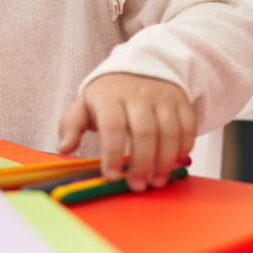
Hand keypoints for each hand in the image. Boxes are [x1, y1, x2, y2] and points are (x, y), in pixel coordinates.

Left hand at [58, 73, 196, 191]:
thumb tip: (64, 148)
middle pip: (144, 131)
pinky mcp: (181, 102)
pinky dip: (184, 148)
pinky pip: (188, 126)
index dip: (112, 153)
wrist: (139, 67)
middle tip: (137, 186)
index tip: (112, 176)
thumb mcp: (84, 104)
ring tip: (157, 181)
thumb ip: (71, 125)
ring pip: (169, 131)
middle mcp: (138, 95)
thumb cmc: (109, 94)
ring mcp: (162, 98)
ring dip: (165, 161)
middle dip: (142, 163)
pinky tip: (174, 164)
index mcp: (110, 97)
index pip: (112, 125)